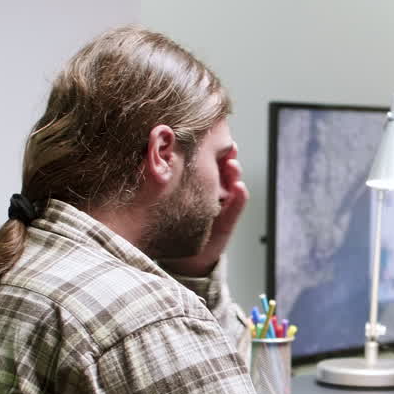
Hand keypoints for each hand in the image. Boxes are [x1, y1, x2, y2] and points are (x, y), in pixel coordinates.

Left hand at [161, 149, 248, 276]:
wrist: (178, 257)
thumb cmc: (167, 222)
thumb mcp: (165, 195)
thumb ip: (164, 176)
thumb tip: (154, 149)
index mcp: (196, 180)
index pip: (206, 159)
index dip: (211, 147)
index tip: (211, 136)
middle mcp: (211, 189)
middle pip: (223, 166)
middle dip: (227, 155)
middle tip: (228, 148)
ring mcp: (221, 203)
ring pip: (232, 182)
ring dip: (234, 172)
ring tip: (231, 165)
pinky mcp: (227, 220)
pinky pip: (236, 206)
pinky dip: (239, 196)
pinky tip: (238, 187)